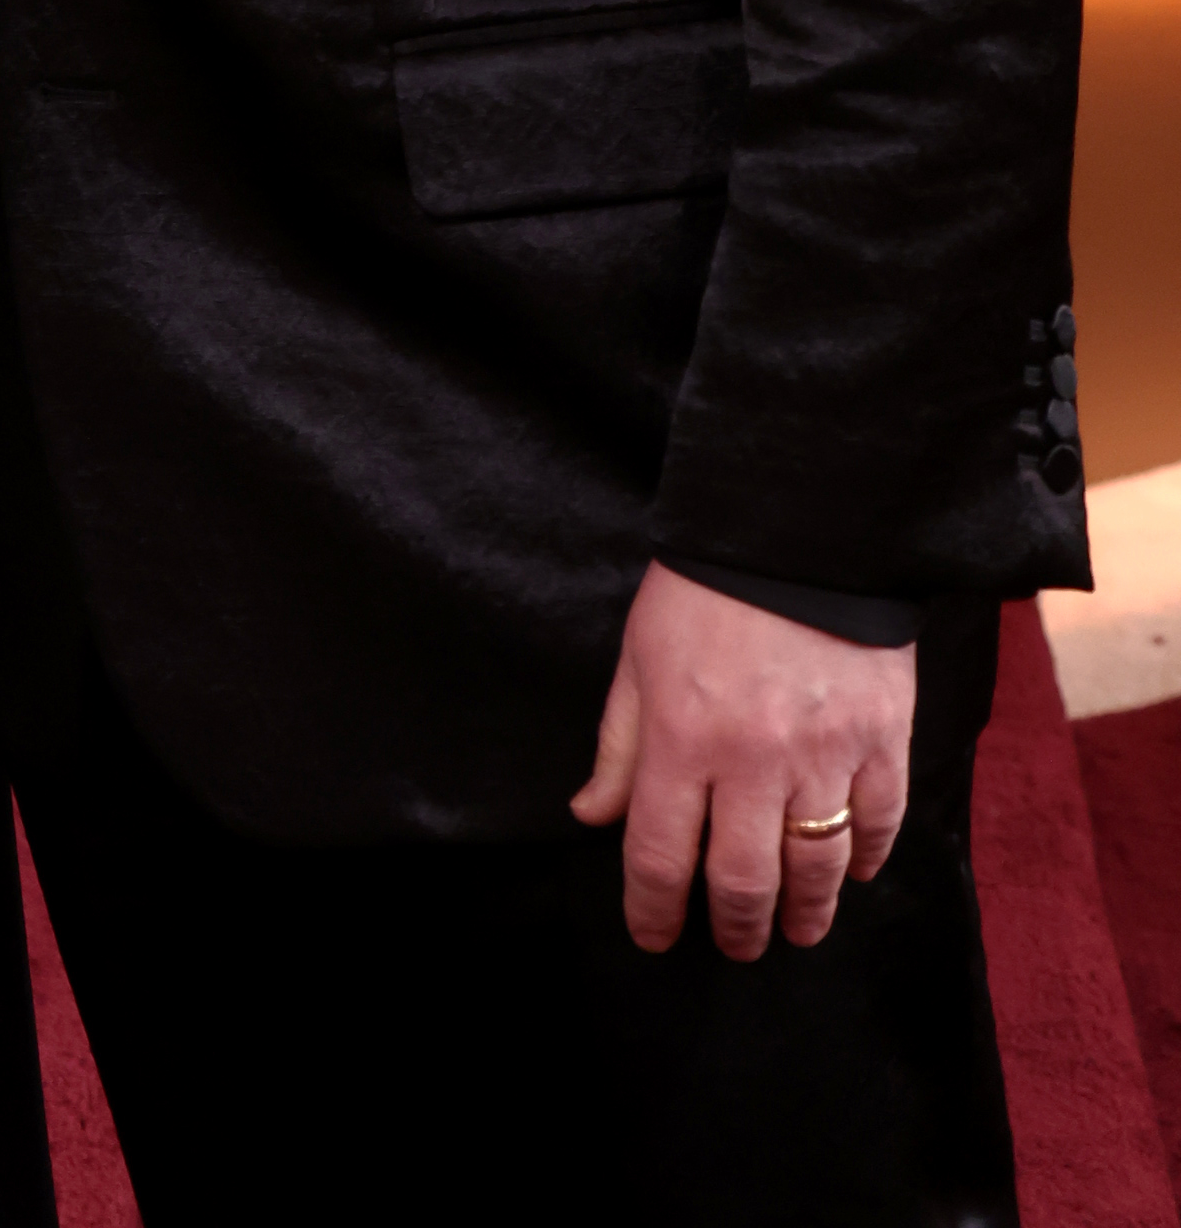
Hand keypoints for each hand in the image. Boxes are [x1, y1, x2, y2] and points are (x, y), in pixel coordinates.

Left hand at [571, 561, 913, 957]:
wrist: (795, 529)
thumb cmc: (703, 592)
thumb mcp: (639, 658)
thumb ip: (620, 745)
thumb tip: (593, 816)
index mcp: (683, 737)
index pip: (661, 856)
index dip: (653, 911)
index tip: (654, 937)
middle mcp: (753, 759)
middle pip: (744, 883)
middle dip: (736, 929)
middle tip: (735, 945)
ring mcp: (825, 754)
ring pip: (817, 871)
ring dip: (805, 915)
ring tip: (795, 931)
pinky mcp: (882, 740)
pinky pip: (879, 826)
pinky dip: (866, 861)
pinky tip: (853, 874)